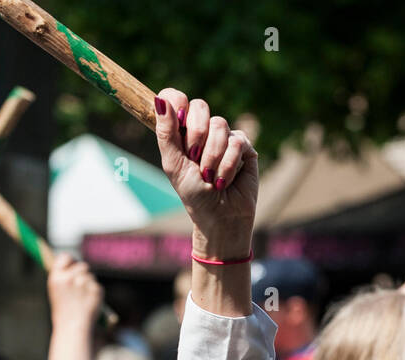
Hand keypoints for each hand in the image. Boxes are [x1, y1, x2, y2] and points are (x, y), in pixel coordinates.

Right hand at [46, 253, 102, 323]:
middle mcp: (69, 278)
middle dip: (83, 273)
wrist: (72, 328)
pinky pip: (96, 286)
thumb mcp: (57, 292)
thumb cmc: (63, 312)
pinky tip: (88, 304)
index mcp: (56, 278)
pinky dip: (95, 294)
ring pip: (90, 276)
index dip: (70, 259)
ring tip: (82, 300)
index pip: (65, 257)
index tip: (72, 263)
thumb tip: (71, 264)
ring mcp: (83, 283)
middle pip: (82, 265)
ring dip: (88, 284)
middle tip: (80, 285)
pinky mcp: (95, 289)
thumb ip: (64, 277)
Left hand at [153, 88, 257, 257]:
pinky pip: (236, 140)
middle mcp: (203, 130)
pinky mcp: (244, 146)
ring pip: (219, 124)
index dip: (176, 100)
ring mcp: (224, 136)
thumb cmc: (194, 194)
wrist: (219, 216)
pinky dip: (228, 163)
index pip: (176, 98)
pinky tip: (224, 180)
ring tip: (210, 177)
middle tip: (194, 158)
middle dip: (196, 134)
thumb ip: (166, 133)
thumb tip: (160, 100)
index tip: (178, 119)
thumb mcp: (173, 165)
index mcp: (181, 132)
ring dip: (212, 155)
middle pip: (200, 106)